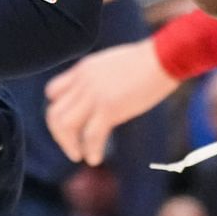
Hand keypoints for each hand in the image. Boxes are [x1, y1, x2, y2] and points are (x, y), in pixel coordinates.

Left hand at [45, 39, 177, 165]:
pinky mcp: (109, 107)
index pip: (53, 92)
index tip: (70, 125)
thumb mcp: (112, 65)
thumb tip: (103, 97)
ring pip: (64, 125)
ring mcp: (94, 95)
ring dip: (68, 144)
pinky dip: (90, 151)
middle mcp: (83, 82)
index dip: (58, 111)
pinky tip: (96, 158)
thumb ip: (100, 79)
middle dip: (59, 135)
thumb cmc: (148, 61)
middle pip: (53, 112)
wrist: (163, 57)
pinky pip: (90, 136)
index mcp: (83, 69)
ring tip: (80, 155)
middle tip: (72, 147)